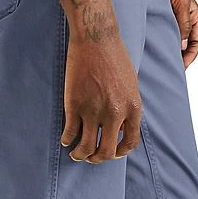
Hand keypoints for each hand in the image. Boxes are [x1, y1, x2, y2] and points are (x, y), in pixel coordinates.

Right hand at [60, 36, 141, 162]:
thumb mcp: (131, 84)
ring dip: (80, 155)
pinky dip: (67, 140)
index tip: (112, 153)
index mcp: (132, 108)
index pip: (130, 142)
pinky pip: (70, 132)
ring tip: (76, 155)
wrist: (96, 39)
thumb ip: (128, 106)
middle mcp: (115, 113)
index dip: (120, 152)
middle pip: (106, 151)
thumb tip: (121, 125)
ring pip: (86, 147)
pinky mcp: (75, 105)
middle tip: (91, 157)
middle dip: (98, 159)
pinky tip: (65, 140)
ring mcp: (94, 111)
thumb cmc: (115, 57)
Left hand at [159, 0, 197, 67]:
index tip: (180, 67)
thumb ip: (183, 23)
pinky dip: (157, 43)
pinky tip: (148, 49)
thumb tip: (182, 45)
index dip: (189, 57)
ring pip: (172, 41)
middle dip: (178, 58)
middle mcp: (183, 18)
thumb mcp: (179, 2)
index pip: (196, 43)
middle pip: (184, 46)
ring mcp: (171, 17)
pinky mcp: (158, 16)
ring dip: (167, 51)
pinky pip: (160, 34)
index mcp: (193, 15)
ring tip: (157, 62)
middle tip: (167, 70)